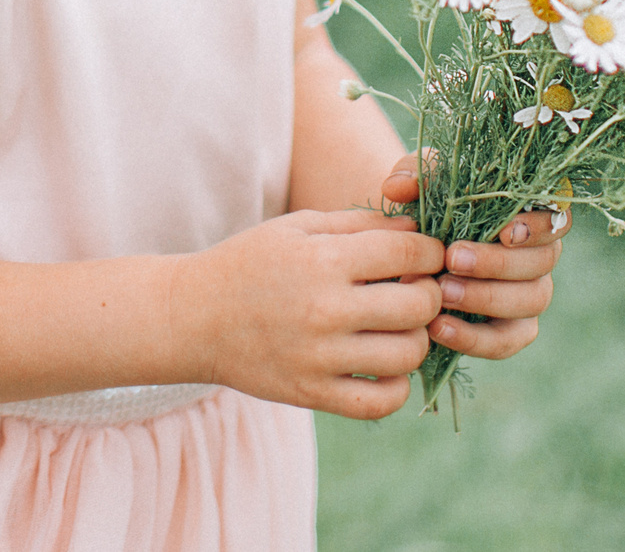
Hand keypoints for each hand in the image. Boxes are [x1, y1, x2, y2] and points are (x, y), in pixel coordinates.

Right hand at [176, 209, 444, 418]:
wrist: (193, 318)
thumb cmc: (252, 262)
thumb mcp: (300, 226)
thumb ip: (361, 224)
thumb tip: (418, 230)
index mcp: (324, 259)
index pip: (410, 255)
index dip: (431, 253)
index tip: (427, 256)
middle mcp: (325, 309)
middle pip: (419, 305)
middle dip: (429, 293)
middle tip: (415, 289)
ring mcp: (319, 358)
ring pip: (408, 354)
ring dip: (416, 337)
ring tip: (399, 326)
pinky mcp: (311, 394)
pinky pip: (380, 401)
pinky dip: (397, 386)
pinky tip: (386, 366)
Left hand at [378, 154, 566, 362]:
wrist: (415, 252)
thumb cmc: (430, 208)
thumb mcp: (421, 185)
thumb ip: (413, 176)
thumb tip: (397, 187)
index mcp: (531, 214)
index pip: (556, 219)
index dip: (538, 227)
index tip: (504, 232)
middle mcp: (539, 255)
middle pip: (542, 262)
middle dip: (498, 263)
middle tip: (452, 259)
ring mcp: (529, 295)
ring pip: (531, 301)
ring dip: (486, 298)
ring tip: (442, 293)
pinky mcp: (511, 331)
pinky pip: (504, 341)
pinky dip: (473, 338)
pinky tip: (437, 327)